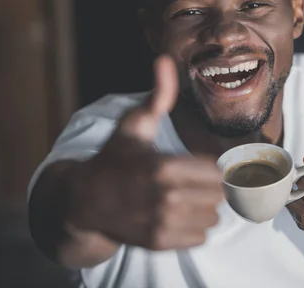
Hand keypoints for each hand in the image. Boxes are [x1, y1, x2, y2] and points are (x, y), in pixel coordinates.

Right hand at [68, 55, 223, 250]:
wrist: (84, 201)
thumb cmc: (113, 158)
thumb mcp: (133, 124)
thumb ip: (157, 96)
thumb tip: (165, 60)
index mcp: (164, 167)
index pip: (217, 171)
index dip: (209, 167)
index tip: (195, 164)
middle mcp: (165, 198)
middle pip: (218, 194)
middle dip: (207, 186)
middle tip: (188, 180)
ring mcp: (162, 223)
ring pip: (213, 217)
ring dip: (203, 207)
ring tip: (183, 197)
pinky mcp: (159, 242)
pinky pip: (201, 236)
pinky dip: (195, 226)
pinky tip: (177, 214)